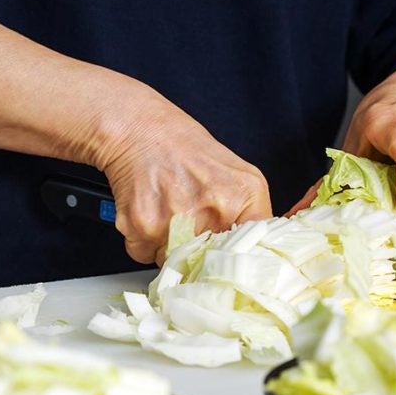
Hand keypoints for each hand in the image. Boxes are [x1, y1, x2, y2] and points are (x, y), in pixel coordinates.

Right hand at [95, 90, 272, 264]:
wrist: (140, 130)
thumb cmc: (186, 150)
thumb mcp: (239, 175)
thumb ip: (252, 215)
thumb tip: (254, 257)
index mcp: (242, 196)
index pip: (255, 252)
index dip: (243, 260)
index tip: (234, 259)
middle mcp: (212, 211)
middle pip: (211, 264)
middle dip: (202, 251)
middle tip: (192, 220)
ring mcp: (175, 222)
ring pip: (176, 263)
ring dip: (171, 247)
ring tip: (169, 212)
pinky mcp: (143, 229)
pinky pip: (147, 256)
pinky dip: (146, 241)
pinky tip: (150, 212)